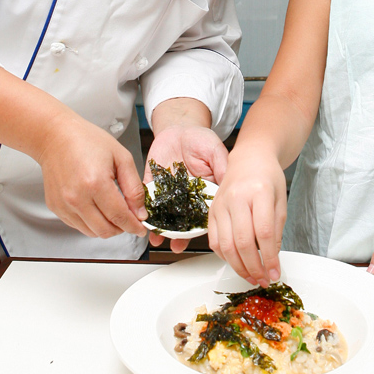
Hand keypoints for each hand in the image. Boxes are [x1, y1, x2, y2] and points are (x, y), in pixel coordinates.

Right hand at [36, 115, 147, 239]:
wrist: (56, 137)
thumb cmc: (88, 141)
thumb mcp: (121, 157)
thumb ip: (133, 187)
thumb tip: (140, 212)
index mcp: (95, 183)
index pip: (119, 217)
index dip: (134, 226)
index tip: (141, 228)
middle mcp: (77, 198)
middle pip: (106, 230)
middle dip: (122, 228)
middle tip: (130, 218)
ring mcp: (64, 205)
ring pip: (92, 232)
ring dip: (107, 227)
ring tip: (114, 211)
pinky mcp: (56, 208)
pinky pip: (78, 226)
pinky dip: (92, 222)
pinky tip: (97, 207)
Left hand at [144, 124, 228, 252]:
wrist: (179, 128)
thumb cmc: (201, 139)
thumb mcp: (216, 151)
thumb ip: (222, 168)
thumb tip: (230, 187)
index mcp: (204, 193)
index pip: (203, 215)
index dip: (200, 229)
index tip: (197, 238)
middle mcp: (186, 197)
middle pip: (183, 222)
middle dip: (179, 236)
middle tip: (175, 246)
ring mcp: (169, 193)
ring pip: (164, 216)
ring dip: (160, 229)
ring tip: (157, 238)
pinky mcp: (153, 185)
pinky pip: (147, 201)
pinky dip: (144, 211)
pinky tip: (143, 220)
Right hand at [207, 148, 286, 286]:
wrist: (249, 159)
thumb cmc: (267, 177)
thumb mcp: (280, 199)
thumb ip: (277, 229)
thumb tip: (272, 258)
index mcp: (259, 191)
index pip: (264, 232)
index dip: (270, 257)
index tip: (275, 272)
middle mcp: (236, 197)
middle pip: (243, 241)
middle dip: (254, 267)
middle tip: (263, 279)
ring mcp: (221, 204)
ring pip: (226, 245)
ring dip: (238, 266)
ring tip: (251, 276)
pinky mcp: (212, 210)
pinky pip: (214, 240)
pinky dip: (224, 256)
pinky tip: (236, 262)